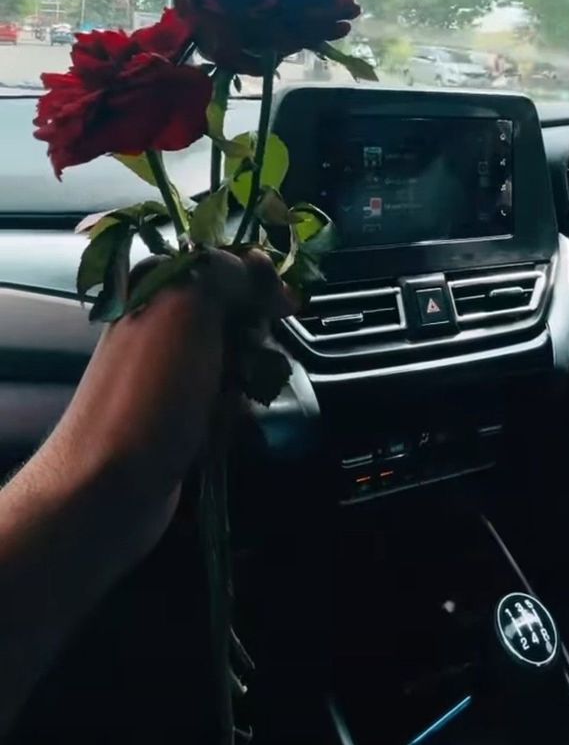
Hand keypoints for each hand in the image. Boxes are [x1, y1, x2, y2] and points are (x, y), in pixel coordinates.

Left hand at [0, 248, 291, 734]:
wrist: (110, 485)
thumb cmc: (148, 394)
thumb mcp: (189, 310)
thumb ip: (228, 271)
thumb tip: (264, 265)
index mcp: (157, 281)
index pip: (230, 260)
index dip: (262, 282)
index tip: (281, 306)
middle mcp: (163, 318)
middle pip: (242, 311)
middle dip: (256, 339)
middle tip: (243, 360)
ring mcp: (173, 367)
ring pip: (242, 356)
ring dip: (250, 380)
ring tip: (231, 403)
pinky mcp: (183, 409)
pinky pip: (231, 398)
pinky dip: (237, 413)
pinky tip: (224, 428)